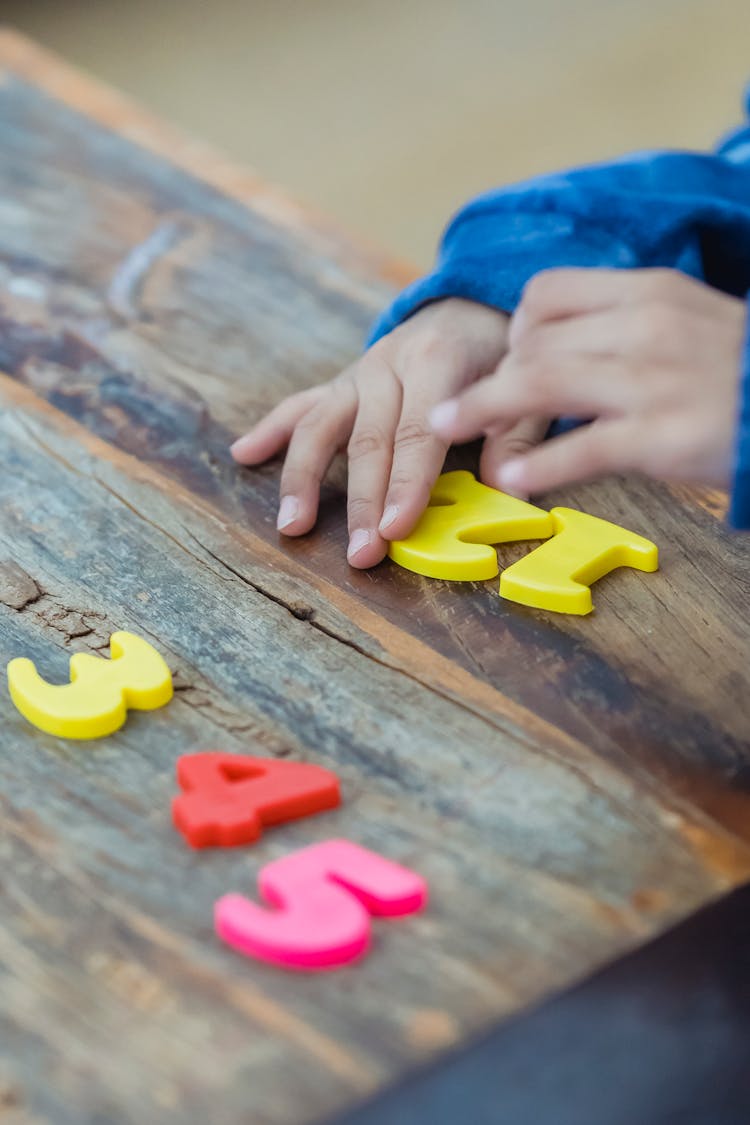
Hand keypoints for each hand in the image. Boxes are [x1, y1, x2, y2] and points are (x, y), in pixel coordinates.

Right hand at [231, 298, 548, 566]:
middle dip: (362, 502)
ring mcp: (357, 373)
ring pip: (321, 425)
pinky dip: (271, 429)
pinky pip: (301, 406)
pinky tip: (243, 454)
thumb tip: (505, 487)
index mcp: (436, 361)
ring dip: (303, 477)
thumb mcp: (524, 386)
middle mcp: (387, 365)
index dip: (406, 483)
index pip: (418, 432)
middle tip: (360, 555)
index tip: (396, 529)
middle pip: (368, 440)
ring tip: (291, 524)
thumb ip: (517, 434)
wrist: (474, 300)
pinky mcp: (341, 383)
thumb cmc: (502, 353)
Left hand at [429, 269, 746, 495]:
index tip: (507, 359)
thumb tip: (565, 342)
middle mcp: (644, 326)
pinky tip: (511, 481)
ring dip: (482, 407)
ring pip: (541, 382)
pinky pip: (582, 449)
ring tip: (444, 428)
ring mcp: (652, 382)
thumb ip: (629, 323)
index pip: (547, 293)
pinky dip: (538, 467)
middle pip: (533, 339)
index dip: (514, 328)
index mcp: (649, 291)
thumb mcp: (691, 321)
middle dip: (492, 376)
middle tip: (468, 408)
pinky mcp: (662, 438)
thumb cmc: (743, 370)